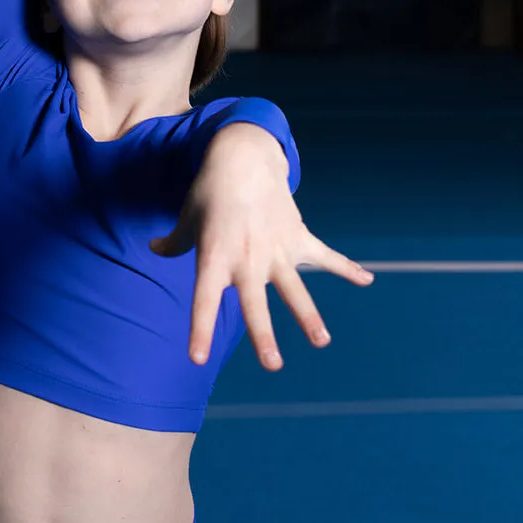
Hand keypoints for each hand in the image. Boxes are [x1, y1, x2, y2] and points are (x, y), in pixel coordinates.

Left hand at [150, 124, 372, 371]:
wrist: (242, 157)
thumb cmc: (209, 192)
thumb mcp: (187, 217)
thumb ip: (175, 242)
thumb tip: (156, 250)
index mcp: (215, 257)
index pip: (204, 300)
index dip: (200, 330)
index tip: (198, 358)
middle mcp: (247, 258)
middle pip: (256, 303)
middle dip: (264, 335)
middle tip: (272, 365)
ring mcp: (275, 249)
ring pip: (294, 288)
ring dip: (308, 315)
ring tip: (321, 341)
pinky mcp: (297, 236)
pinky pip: (324, 256)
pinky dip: (346, 268)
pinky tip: (366, 280)